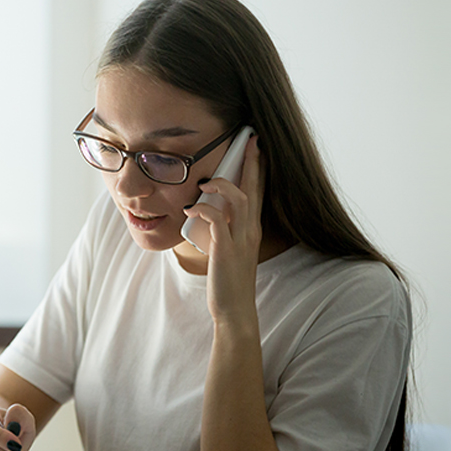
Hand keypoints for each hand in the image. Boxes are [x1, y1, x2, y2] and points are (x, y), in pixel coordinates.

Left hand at [183, 135, 263, 328]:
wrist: (234, 310)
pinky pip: (217, 221)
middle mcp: (250, 231)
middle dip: (251, 163)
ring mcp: (240, 240)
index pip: (259, 192)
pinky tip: (191, 211)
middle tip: (249, 141)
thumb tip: (208, 212)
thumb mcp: (229, 249)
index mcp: (252, 229)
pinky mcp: (226, 250)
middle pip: (254, 189)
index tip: (257, 148)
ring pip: (239, 200)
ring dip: (222, 186)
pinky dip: (204, 211)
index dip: (258, 169)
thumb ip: (224, 229)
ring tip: (206, 183)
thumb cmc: (228, 280)